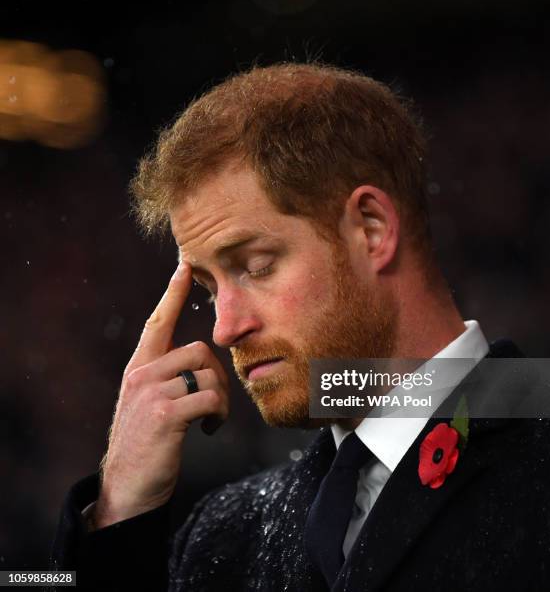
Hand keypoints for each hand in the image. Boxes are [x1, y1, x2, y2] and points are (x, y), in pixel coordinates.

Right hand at [92, 262, 228, 528]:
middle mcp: (142, 374)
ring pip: (207, 373)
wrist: (126, 487)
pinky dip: (217, 413)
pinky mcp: (166, 414)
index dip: (172, 293)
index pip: (157, 322)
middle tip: (215, 401)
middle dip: (217, 375)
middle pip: (200, 350)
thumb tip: (199, 366)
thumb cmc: (145, 444)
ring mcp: (152, 392)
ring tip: (210, 418)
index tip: (185, 266)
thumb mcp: (147, 404)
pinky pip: (210, 397)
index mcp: (139, 368)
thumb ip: (165, 379)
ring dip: (219, 397)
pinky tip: (207, 428)